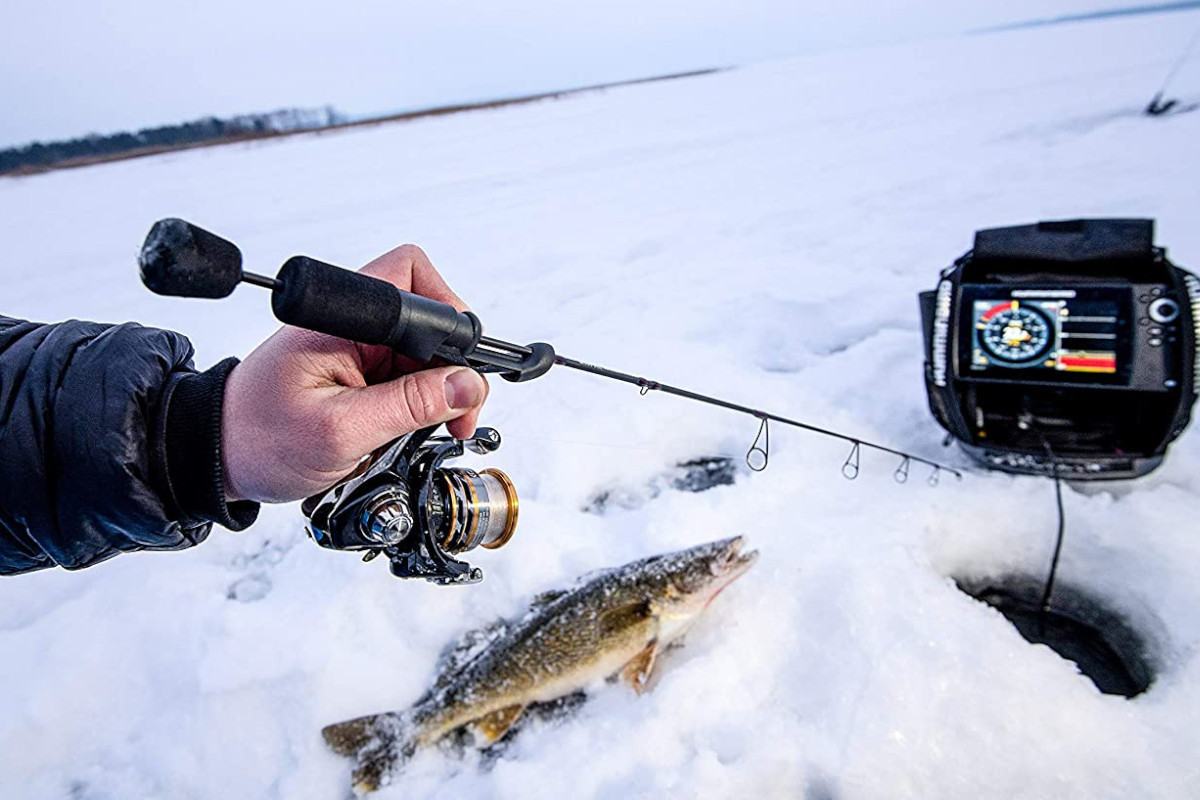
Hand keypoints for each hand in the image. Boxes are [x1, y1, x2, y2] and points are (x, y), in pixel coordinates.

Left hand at [221, 244, 488, 502]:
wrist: (219, 458)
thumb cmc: (259, 440)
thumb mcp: (341, 432)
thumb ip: (408, 406)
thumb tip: (466, 386)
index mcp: (340, 321)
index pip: (413, 277)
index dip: (448, 316)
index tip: (458, 370)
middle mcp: (351, 324)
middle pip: (430, 320)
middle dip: (452, 367)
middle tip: (455, 413)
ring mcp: (356, 346)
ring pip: (425, 353)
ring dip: (437, 390)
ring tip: (430, 426)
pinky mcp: (359, 370)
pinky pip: (408, 376)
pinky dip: (420, 403)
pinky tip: (407, 427)